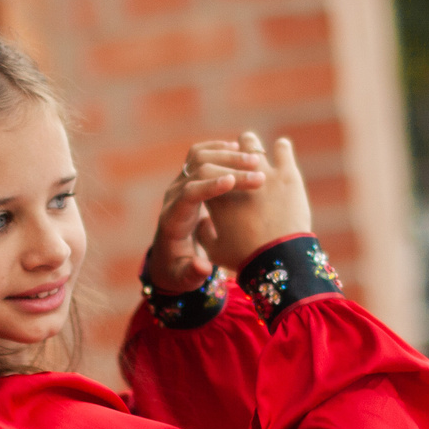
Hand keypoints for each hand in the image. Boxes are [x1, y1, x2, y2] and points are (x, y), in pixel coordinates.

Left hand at [143, 139, 267, 292]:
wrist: (169, 258)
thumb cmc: (180, 270)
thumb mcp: (184, 279)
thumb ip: (193, 274)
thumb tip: (202, 265)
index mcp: (173, 220)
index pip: (188, 194)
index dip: (209, 186)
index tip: (232, 181)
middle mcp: (173, 197)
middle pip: (196, 171)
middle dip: (228, 169)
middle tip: (259, 173)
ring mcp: (180, 184)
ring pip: (198, 157)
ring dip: (227, 155)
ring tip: (255, 159)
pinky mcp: (188, 179)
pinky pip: (200, 155)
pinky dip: (220, 149)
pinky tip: (241, 150)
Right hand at [200, 131, 312, 270]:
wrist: (277, 259)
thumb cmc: (245, 256)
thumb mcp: (216, 250)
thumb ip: (204, 233)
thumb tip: (203, 221)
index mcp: (215, 197)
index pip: (207, 172)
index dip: (213, 171)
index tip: (220, 172)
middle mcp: (234, 178)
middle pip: (224, 152)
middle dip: (229, 153)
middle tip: (236, 161)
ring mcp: (261, 172)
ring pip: (250, 143)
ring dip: (250, 145)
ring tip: (256, 157)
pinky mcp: (286, 173)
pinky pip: (282, 148)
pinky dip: (281, 148)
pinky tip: (281, 149)